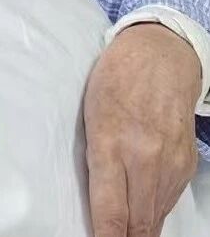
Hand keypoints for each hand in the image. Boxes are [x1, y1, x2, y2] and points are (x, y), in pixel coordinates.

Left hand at [84, 22, 201, 235]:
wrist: (160, 59)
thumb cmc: (115, 81)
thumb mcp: (90, 115)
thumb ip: (94, 159)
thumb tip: (96, 201)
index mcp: (111, 143)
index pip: (110, 209)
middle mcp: (145, 159)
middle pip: (138, 223)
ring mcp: (170, 164)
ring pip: (155, 216)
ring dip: (140, 229)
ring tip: (124, 233)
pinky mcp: (187, 165)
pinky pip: (169, 200)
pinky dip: (154, 209)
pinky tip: (142, 208)